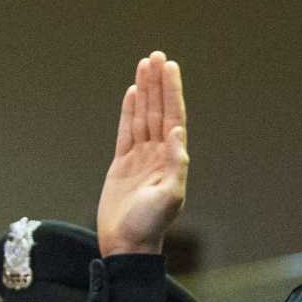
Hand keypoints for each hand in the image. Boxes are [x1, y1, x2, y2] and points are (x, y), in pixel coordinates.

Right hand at [97, 51, 188, 256]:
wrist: (127, 246)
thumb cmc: (149, 225)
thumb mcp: (169, 197)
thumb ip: (176, 165)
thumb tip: (179, 134)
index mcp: (172, 160)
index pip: (173, 117)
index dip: (171, 92)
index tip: (169, 67)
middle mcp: (158, 155)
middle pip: (158, 110)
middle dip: (158, 84)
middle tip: (156, 56)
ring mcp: (140, 158)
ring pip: (143, 116)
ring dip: (144, 91)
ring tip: (144, 65)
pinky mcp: (122, 164)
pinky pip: (126, 131)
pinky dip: (129, 111)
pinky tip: (131, 94)